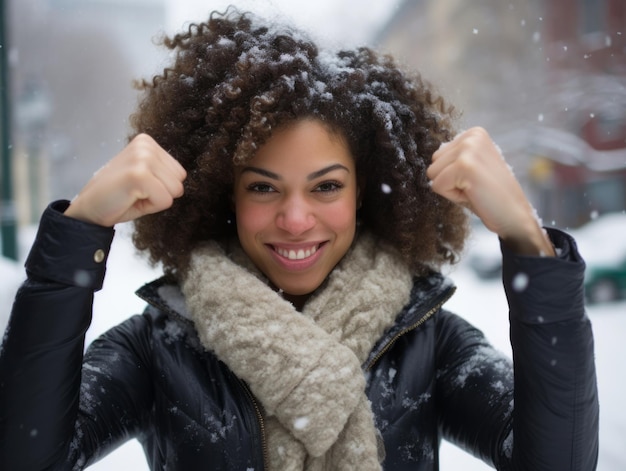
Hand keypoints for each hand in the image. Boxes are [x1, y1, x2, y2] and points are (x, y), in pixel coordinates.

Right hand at [64, 134, 186, 226]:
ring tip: (133, 195)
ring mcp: (142, 158)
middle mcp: (145, 145)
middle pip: (180, 181)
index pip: (180, 173)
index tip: (139, 187)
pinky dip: (149, 207)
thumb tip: (184, 177)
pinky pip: (165, 200)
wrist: (88, 209)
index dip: (162, 187)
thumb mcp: (146, 178)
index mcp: (147, 143)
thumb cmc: (118, 196)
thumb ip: (164, 173)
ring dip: (155, 200)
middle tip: (135, 193)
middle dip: (161, 194)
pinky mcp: (138, 174)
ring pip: (175, 191)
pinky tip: (130, 198)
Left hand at [427, 127, 553, 255]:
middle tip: (474, 186)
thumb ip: (454, 157)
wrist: (514, 215)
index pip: (438, 156)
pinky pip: (437, 186)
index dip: (452, 174)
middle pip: (433, 163)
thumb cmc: (490, 195)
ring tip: (473, 189)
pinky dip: (452, 197)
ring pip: (432, 174)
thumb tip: (435, 154)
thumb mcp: (471, 168)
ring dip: (450, 188)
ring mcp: (469, 149)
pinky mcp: (465, 165)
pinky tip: (473, 194)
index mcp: (474, 134)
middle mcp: (472, 136)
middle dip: (449, 180)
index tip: (474, 179)